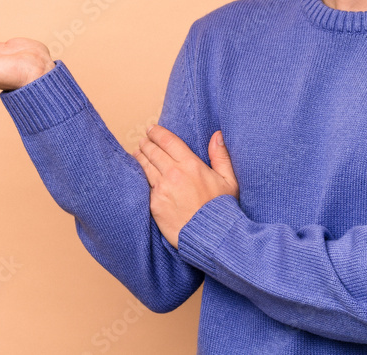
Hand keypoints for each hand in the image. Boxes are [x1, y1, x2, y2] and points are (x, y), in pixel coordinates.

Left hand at [133, 125, 238, 248]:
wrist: (210, 237)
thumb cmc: (222, 209)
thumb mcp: (229, 181)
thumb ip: (221, 156)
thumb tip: (217, 135)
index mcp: (191, 165)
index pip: (168, 141)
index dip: (157, 133)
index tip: (152, 129)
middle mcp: (173, 174)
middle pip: (153, 151)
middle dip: (146, 143)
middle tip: (144, 140)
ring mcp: (162, 189)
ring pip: (145, 166)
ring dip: (140, 156)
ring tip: (137, 152)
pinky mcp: (154, 204)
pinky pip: (144, 184)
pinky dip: (139, 175)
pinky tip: (138, 172)